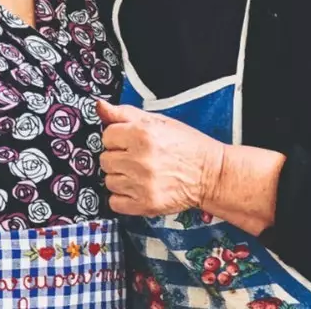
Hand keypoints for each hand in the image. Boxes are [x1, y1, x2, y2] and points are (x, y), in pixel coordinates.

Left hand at [96, 99, 225, 216]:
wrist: (211, 174)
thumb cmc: (186, 145)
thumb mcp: (158, 121)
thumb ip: (125, 113)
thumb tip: (99, 106)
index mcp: (143, 134)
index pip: (107, 135)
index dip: (118, 138)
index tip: (131, 142)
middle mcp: (140, 159)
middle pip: (105, 159)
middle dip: (118, 157)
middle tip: (137, 158)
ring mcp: (142, 184)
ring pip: (109, 181)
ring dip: (120, 178)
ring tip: (140, 173)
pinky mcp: (146, 204)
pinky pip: (115, 202)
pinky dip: (123, 198)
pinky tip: (137, 189)